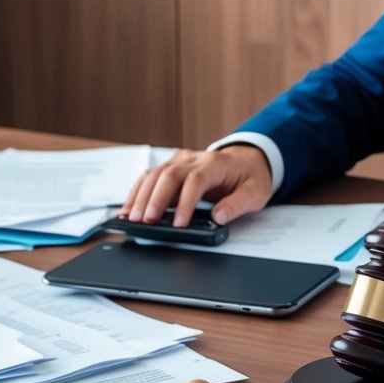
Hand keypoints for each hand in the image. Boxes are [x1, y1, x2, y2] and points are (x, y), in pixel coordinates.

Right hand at [120, 144, 272, 227]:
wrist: (246, 161)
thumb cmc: (249, 177)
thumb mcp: (255, 193)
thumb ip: (237, 205)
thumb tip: (219, 217)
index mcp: (216, 164)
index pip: (196, 180)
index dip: (185, 202)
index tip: (179, 224)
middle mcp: (194, 159)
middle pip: (169, 175)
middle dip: (155, 199)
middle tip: (146, 221)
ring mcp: (180, 160)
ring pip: (154, 174)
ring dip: (141, 197)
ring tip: (132, 218)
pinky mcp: (171, 166)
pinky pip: (150, 177)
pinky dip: (137, 193)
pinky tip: (129, 208)